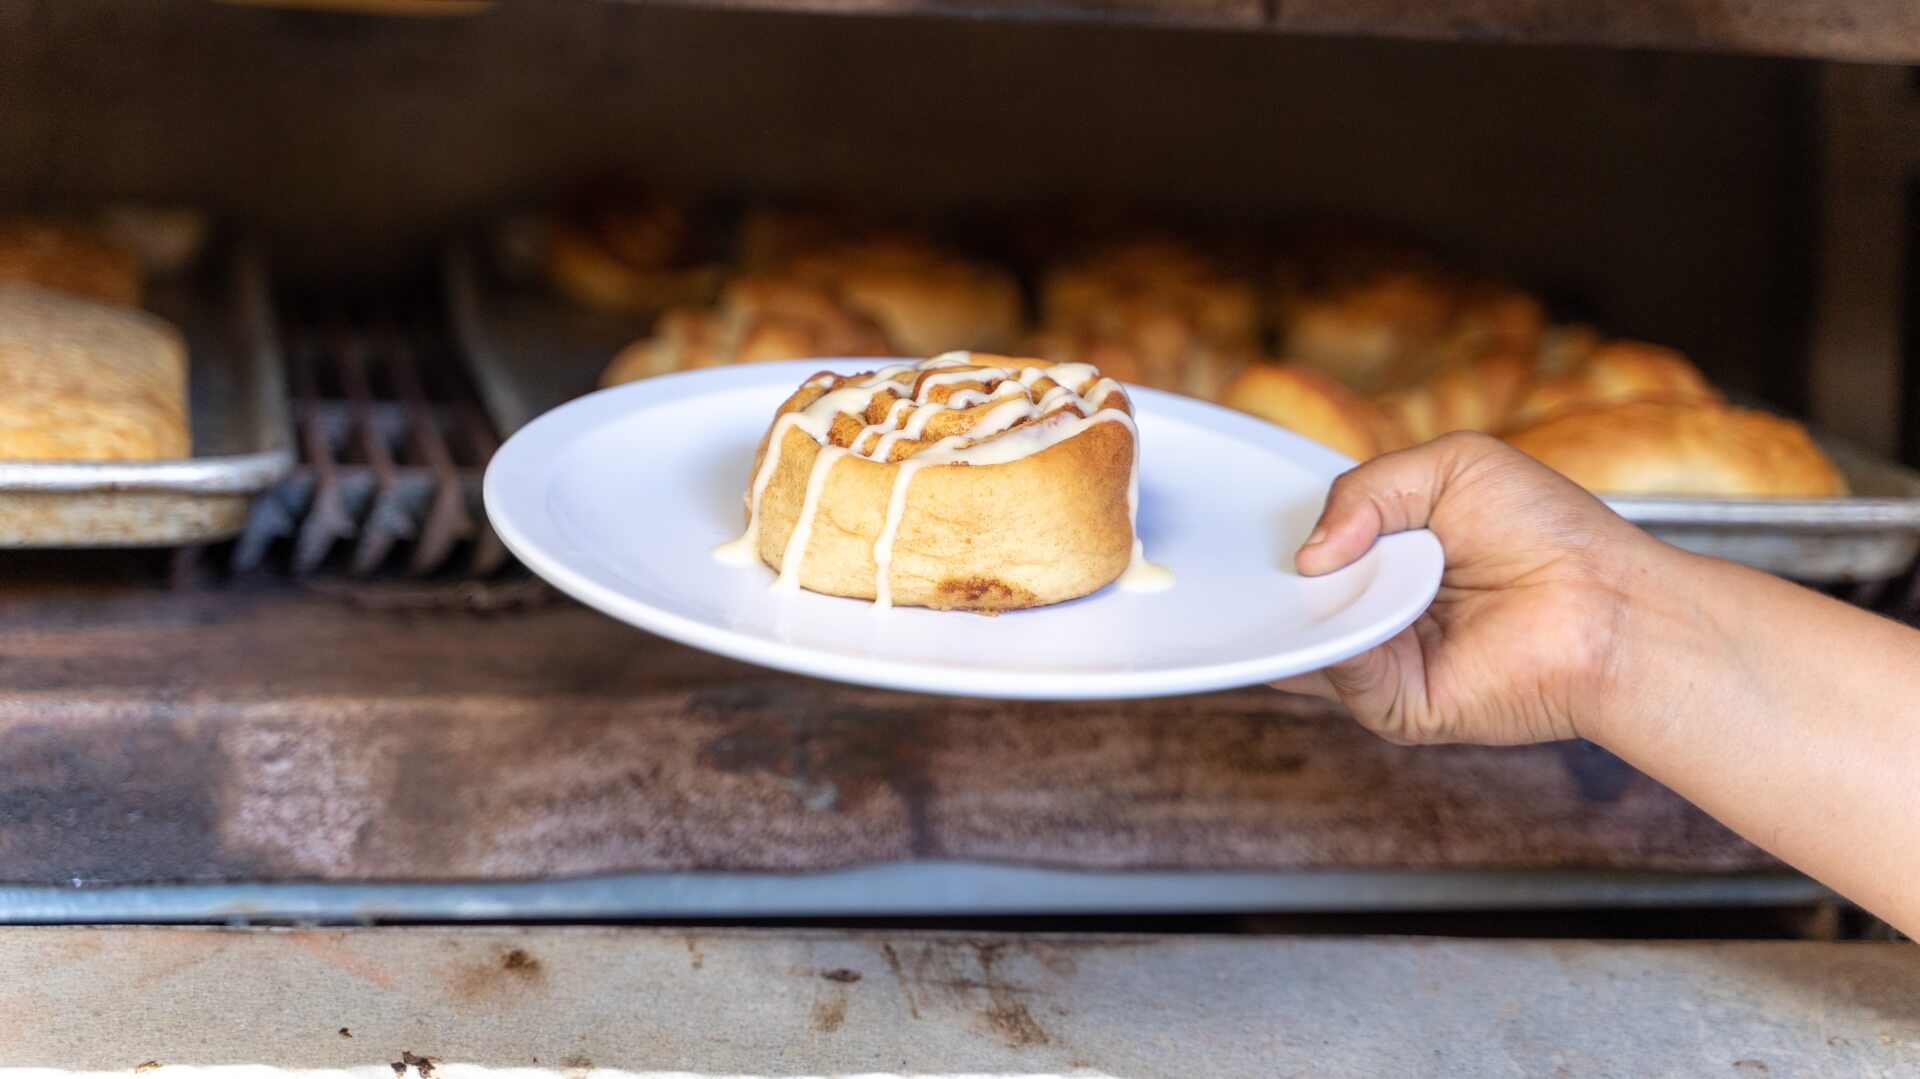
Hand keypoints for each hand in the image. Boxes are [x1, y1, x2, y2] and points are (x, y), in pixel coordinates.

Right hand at [1274, 432, 1665, 745]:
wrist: (1610, 606)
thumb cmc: (1552, 534)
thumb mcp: (1450, 468)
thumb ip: (1363, 491)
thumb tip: (1309, 555)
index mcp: (1391, 555)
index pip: (1313, 550)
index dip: (1286, 535)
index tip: (1253, 520)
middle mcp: (1382, 610)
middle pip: (1300, 596)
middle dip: (1279, 573)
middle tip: (1263, 550)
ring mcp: (1385, 660)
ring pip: (1308, 636)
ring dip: (1304, 604)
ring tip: (1320, 573)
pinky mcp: (1396, 703)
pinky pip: (1341, 673)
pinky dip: (1335, 642)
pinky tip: (1355, 607)